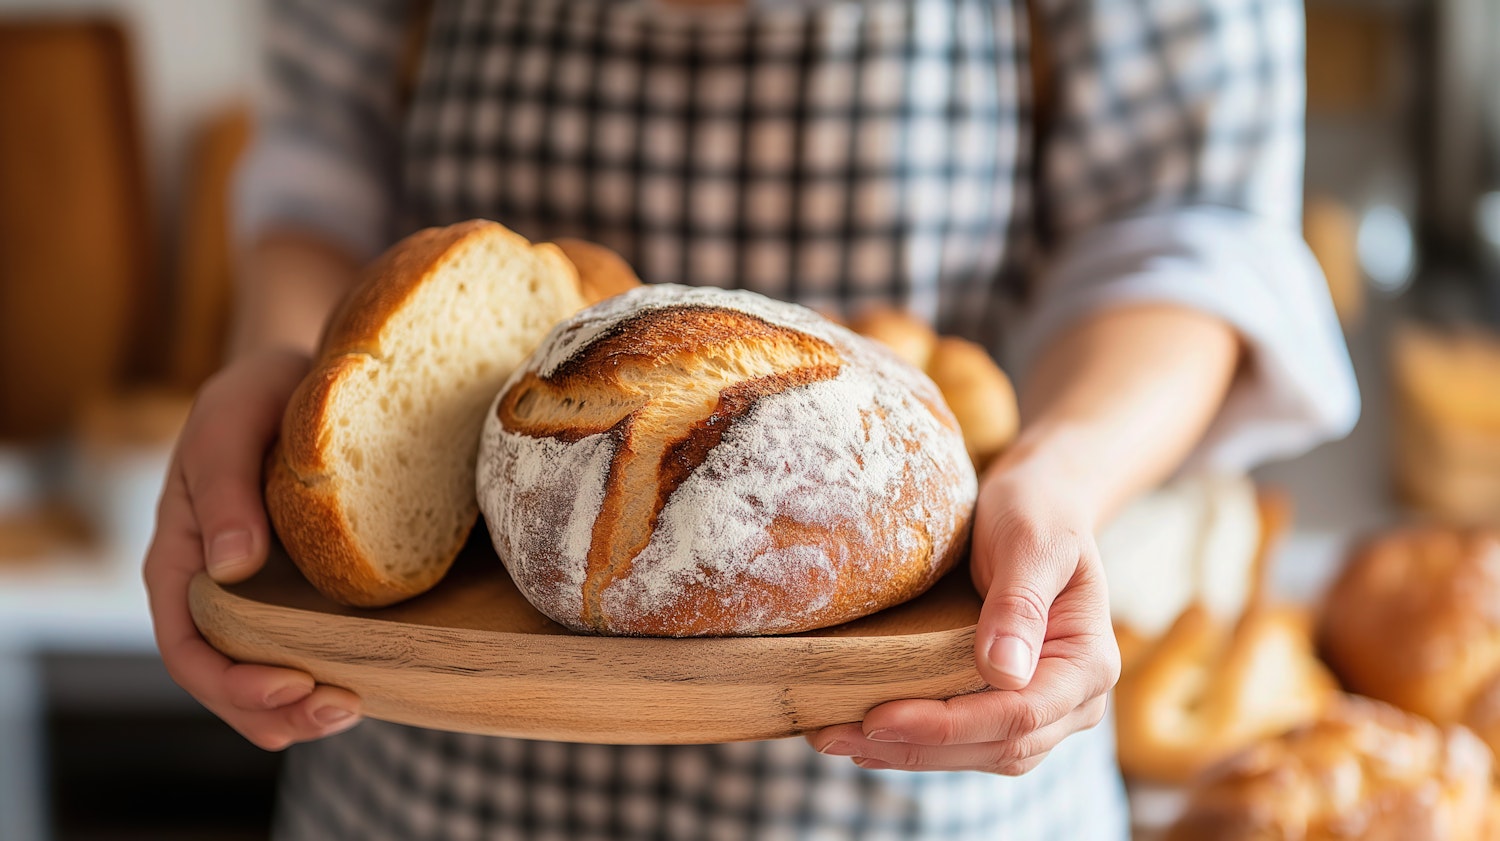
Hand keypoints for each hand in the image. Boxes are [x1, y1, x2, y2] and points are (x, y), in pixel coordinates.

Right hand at [144, 348, 362, 749]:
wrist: (310, 375)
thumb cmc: (260, 393)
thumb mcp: (230, 424)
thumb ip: (223, 490)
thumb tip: (230, 566)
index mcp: (180, 559)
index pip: (186, 645)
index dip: (229, 683)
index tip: (289, 689)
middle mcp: (216, 588)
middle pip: (227, 677)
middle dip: (274, 711)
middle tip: (339, 711)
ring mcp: (261, 594)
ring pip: (268, 674)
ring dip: (304, 709)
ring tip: (351, 711)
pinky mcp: (308, 588)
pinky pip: (310, 646)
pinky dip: (332, 675)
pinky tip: (370, 685)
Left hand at [807, 456, 1119, 773]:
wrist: (1042, 504)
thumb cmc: (1037, 512)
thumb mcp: (1029, 542)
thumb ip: (1018, 604)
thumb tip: (1003, 674)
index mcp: (1089, 662)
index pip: (1018, 715)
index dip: (947, 725)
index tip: (879, 717)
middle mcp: (1075, 699)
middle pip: (997, 747)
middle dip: (914, 747)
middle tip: (832, 737)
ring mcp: (1047, 709)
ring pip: (979, 754)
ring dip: (908, 753)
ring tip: (836, 739)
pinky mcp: (1012, 706)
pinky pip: (969, 741)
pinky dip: (919, 741)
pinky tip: (867, 735)